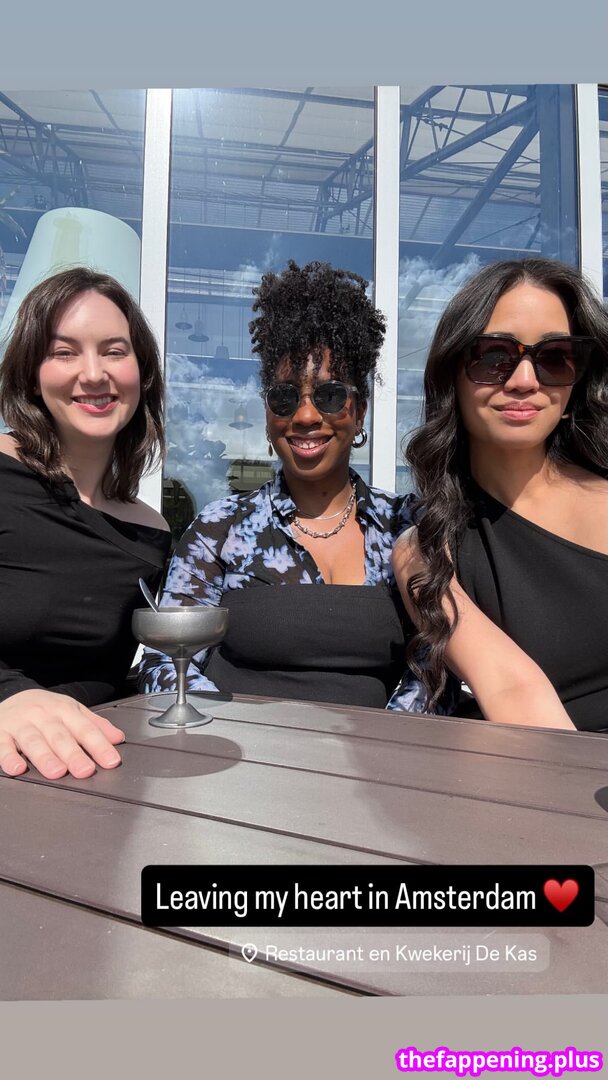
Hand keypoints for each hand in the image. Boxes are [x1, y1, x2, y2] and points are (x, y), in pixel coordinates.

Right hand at [0, 690, 125, 779]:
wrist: (11, 697)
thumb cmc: (45, 710)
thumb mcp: (72, 711)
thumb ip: (95, 725)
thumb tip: (118, 739)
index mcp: (64, 710)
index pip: (85, 729)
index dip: (99, 745)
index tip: (111, 761)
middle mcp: (43, 716)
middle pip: (60, 736)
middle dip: (73, 754)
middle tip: (85, 770)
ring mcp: (20, 724)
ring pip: (33, 741)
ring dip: (45, 757)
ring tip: (57, 772)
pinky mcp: (0, 733)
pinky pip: (3, 746)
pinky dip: (9, 757)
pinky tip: (18, 769)